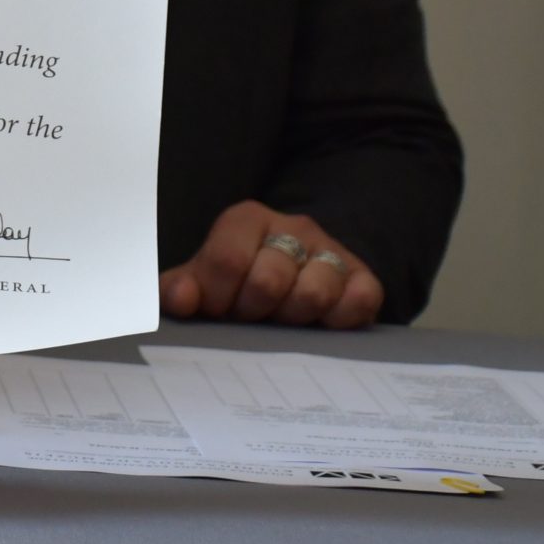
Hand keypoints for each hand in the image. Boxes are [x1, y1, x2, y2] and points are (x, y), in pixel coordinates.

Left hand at [161, 200, 383, 328]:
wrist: (299, 273)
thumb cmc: (242, 279)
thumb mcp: (206, 278)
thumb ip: (182, 288)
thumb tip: (179, 300)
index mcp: (247, 219)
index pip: (227, 260)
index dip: (217, 297)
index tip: (217, 311)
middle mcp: (293, 227)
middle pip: (269, 280)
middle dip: (253, 311)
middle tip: (250, 318)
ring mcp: (331, 250)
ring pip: (314, 293)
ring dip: (293, 318)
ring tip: (282, 320)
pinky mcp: (364, 278)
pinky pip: (358, 302)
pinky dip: (337, 321)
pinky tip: (319, 324)